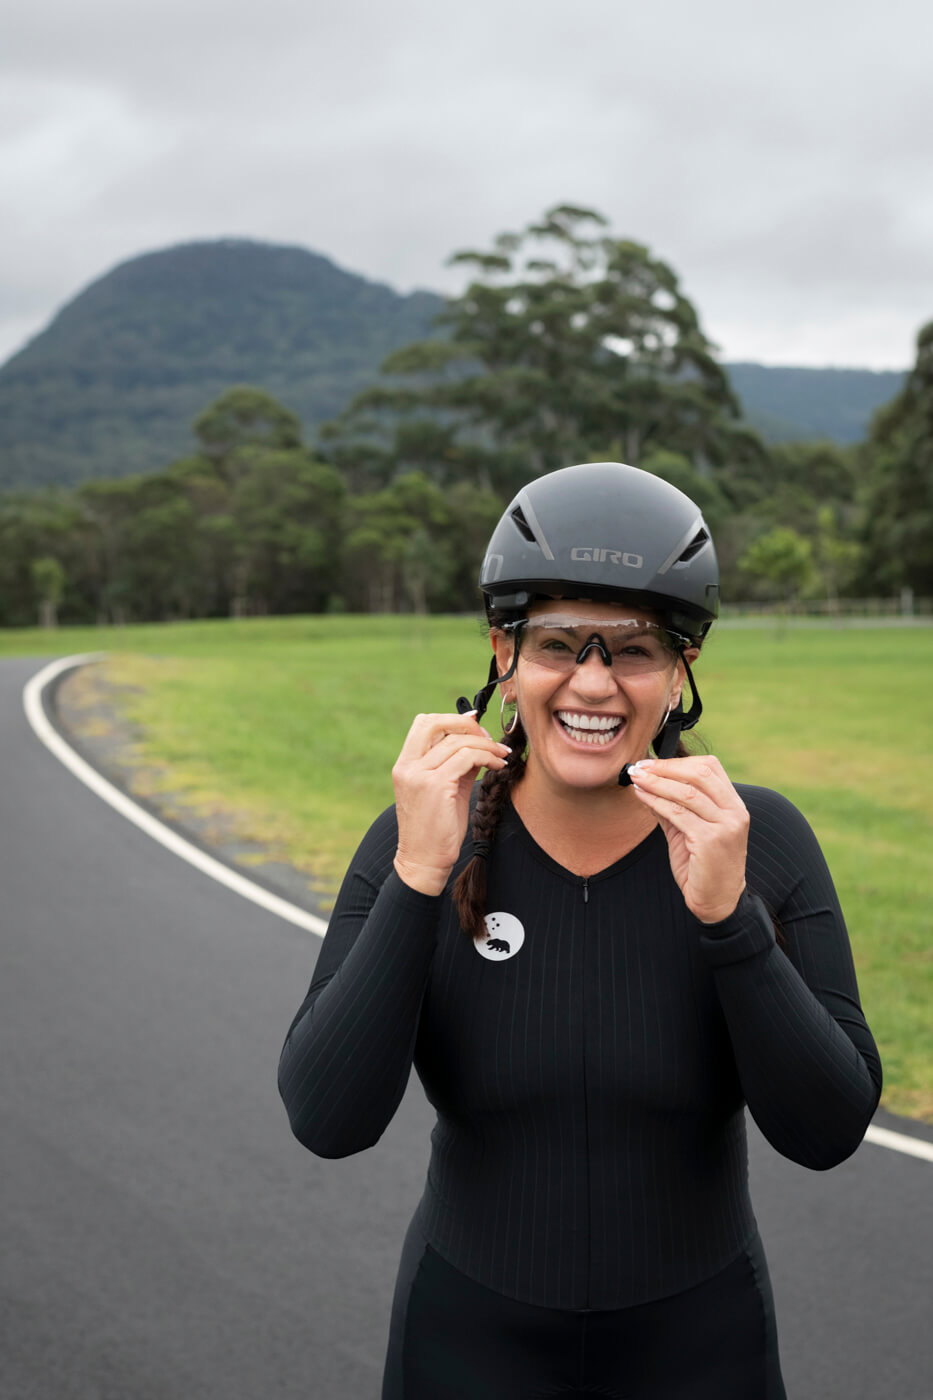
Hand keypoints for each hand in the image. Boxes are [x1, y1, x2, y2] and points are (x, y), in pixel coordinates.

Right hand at [392, 712, 510, 895]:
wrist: (423, 861)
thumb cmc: (435, 829)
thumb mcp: (444, 789)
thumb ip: (456, 764)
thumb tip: (478, 743)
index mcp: (405, 764)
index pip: (424, 724)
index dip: (452, 719)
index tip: (476, 727)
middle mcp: (407, 766)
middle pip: (435, 722)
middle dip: (466, 724)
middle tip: (488, 738)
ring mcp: (419, 775)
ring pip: (457, 741)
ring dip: (485, 744)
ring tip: (501, 755)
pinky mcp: (435, 786)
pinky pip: (467, 758)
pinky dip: (487, 757)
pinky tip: (497, 766)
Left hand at [628, 755, 747, 922]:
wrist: (717, 901)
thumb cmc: (703, 865)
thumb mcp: (688, 829)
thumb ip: (673, 806)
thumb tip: (647, 782)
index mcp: (733, 805)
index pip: (710, 767)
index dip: (678, 761)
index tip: (651, 763)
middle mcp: (735, 812)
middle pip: (700, 774)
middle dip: (665, 768)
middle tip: (639, 767)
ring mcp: (725, 826)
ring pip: (687, 793)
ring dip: (656, 782)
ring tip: (636, 779)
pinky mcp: (710, 841)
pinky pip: (678, 814)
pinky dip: (656, 801)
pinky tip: (642, 796)